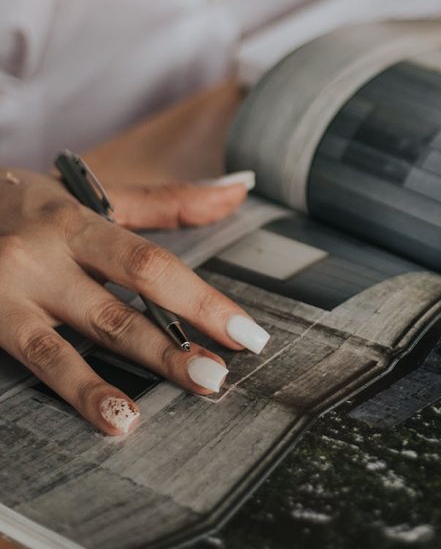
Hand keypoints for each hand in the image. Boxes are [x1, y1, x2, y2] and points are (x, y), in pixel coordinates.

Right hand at [0, 168, 268, 434]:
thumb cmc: (24, 206)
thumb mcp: (90, 195)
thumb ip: (166, 202)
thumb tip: (237, 189)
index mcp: (78, 224)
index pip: (152, 268)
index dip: (202, 302)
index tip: (247, 334)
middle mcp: (39, 258)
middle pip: (114, 312)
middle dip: (168, 350)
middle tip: (215, 379)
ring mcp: (2, 294)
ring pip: (59, 347)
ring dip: (99, 386)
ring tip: (135, 419)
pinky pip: (27, 363)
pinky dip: (61, 391)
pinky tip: (92, 418)